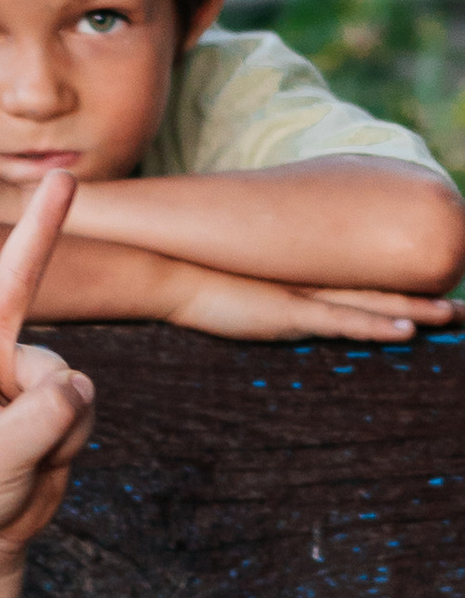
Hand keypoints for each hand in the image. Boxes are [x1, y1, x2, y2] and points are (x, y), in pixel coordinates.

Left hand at [0, 176, 94, 561]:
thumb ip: (37, 420)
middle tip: (66, 177)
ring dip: (57, 423)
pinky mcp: (54, 393)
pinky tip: (48, 453)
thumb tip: (79, 380)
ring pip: (65, 375)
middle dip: (44, 228)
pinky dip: (73, 435)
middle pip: (20, 280)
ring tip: (26, 453)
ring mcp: (23, 369)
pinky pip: (84, 401)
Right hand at [159, 262, 449, 343]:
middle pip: (377, 287)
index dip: (395, 286)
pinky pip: (341, 321)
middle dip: (421, 295)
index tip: (426, 289)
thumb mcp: (228, 286)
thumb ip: (250, 289)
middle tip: (461, 303)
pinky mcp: (286, 312)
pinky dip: (375, 324)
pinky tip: (406, 329)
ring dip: (415, 308)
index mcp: (296, 278)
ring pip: (371, 302)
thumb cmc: (187, 277)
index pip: (356, 281)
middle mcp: (306, 282)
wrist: (162, 269)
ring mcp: (299, 295)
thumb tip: (255, 293)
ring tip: (454, 313)